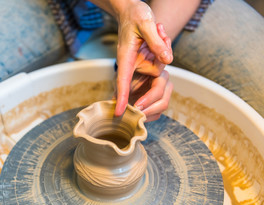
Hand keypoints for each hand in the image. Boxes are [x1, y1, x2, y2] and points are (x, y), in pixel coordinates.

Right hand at [114, 0, 172, 115]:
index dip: (122, 97)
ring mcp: (142, 63)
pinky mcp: (148, 60)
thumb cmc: (135, 15)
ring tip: (158, 30)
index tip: (119, 112)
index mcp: (126, 57)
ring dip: (164, 46)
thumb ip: (157, 43)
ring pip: (162, 66)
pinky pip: (163, 60)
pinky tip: (159, 33)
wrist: (132, 10)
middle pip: (154, 74)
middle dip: (162, 55)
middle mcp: (133, 64)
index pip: (123, 80)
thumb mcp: (146, 24)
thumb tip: (168, 61)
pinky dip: (165, 46)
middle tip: (159, 31)